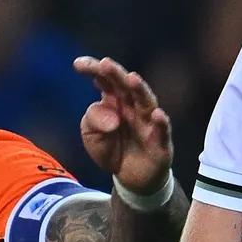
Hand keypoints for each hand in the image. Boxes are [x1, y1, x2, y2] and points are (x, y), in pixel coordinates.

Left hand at [75, 56, 172, 198]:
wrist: (129, 177)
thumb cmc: (110, 148)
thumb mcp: (91, 135)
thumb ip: (93, 120)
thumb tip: (111, 117)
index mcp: (114, 100)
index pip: (104, 80)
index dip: (93, 69)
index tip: (78, 64)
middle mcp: (132, 105)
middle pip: (125, 85)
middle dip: (116, 74)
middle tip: (105, 64)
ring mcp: (147, 121)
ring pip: (146, 101)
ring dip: (140, 89)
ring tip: (131, 78)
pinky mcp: (160, 140)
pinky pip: (162, 130)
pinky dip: (161, 122)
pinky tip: (156, 114)